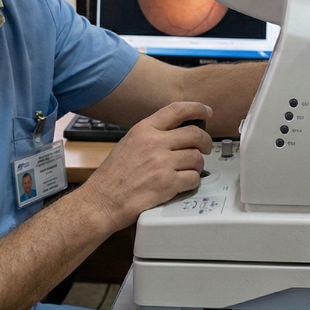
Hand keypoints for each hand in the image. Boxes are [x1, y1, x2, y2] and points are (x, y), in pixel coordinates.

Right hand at [79, 101, 211, 230]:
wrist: (103, 201)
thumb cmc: (113, 176)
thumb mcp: (128, 143)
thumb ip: (152, 135)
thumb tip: (177, 132)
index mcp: (143, 130)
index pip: (177, 110)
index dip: (197, 108)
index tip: (206, 111)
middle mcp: (154, 143)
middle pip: (195, 134)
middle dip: (205, 141)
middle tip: (206, 147)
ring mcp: (162, 164)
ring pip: (197, 158)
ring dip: (198, 165)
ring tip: (190, 169)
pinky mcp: (168, 184)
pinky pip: (194, 178)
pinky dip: (193, 181)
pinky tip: (184, 182)